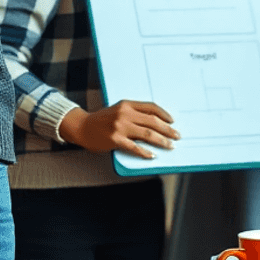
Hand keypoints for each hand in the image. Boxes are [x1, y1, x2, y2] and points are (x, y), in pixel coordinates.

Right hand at [59, 100, 179, 159]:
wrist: (82, 127)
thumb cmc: (101, 119)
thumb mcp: (118, 109)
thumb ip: (134, 112)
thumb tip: (155, 121)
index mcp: (127, 104)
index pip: (151, 107)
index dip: (164, 114)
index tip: (172, 121)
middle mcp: (125, 114)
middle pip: (153, 121)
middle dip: (168, 129)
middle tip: (177, 135)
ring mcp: (120, 127)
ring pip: (147, 134)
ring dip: (162, 141)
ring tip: (170, 145)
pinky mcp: (115, 140)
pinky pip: (135, 147)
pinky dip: (145, 152)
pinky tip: (152, 155)